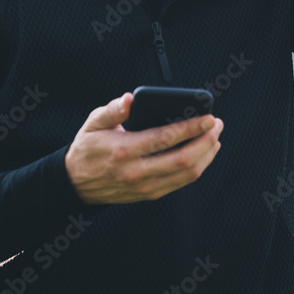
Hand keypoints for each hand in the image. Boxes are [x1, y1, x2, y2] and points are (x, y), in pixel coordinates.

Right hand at [64, 93, 223, 204]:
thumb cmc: (88, 148)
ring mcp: (144, 186)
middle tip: (217, 126)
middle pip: (182, 159)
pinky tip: (203, 154)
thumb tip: (131, 98)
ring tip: (215, 138)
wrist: (76, 183)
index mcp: (124, 150)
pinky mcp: (149, 194)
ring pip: (186, 175)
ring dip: (206, 156)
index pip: (165, 139)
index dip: (191, 127)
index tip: (209, 117)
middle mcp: (136, 172)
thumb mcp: (93, 123)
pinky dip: (197, 168)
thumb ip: (113, 110)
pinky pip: (180, 183)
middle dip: (206, 141)